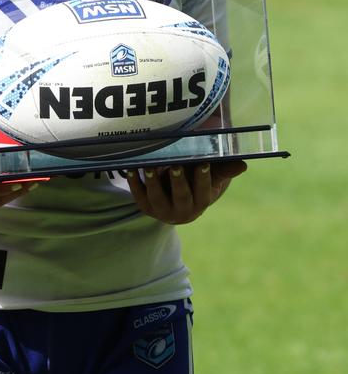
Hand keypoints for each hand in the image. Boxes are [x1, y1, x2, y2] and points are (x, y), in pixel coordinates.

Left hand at [127, 160, 246, 223]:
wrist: (177, 205)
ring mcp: (163, 211)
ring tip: (149, 166)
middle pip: (182, 197)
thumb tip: (243, 165)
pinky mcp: (147, 208)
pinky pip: (139, 197)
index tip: (202, 162)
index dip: (203, 178)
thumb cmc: (197, 184)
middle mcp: (183, 211)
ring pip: (158, 198)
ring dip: (153, 182)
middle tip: (176, 164)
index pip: (204, 191)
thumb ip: (223, 170)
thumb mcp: (210, 179)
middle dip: (178, 181)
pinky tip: (130, 169)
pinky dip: (134, 184)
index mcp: (202, 202)